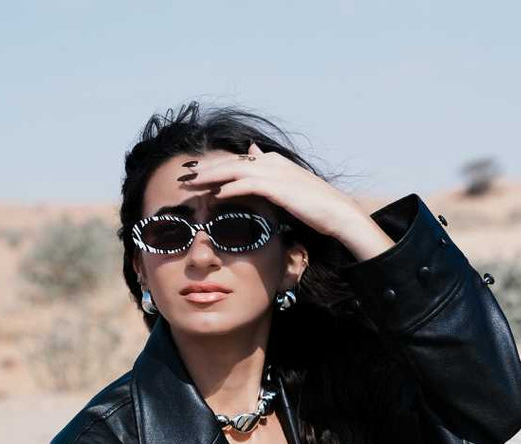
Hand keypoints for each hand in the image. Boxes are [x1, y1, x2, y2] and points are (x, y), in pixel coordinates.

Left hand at [177, 140, 363, 240]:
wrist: (338, 212)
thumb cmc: (315, 206)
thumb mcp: (290, 185)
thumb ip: (270, 172)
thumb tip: (254, 154)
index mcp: (272, 161)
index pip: (236, 161)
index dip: (214, 166)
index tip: (195, 173)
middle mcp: (270, 162)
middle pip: (229, 163)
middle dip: (204, 170)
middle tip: (183, 176)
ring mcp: (274, 173)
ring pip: (233, 172)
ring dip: (210, 177)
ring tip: (191, 184)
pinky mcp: (277, 187)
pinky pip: (247, 186)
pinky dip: (229, 189)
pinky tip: (215, 196)